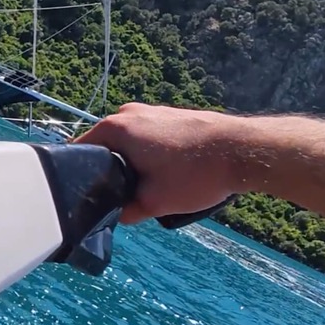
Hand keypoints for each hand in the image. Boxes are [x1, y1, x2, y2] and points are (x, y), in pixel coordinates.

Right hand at [75, 103, 240, 223]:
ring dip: (133, 164)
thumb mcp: (154, 203)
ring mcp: (152, 110)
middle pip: (104, 147)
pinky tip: (169, 173)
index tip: (89, 196)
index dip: (80, 176)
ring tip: (151, 186)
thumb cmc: (197, 174)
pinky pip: (148, 137)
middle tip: (122, 197)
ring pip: (128, 143)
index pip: (79, 151)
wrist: (245, 151)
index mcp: (115, 129)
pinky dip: (151, 155)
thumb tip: (116, 213)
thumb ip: (126, 211)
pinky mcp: (171, 115)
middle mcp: (128, 113)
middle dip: (110, 172)